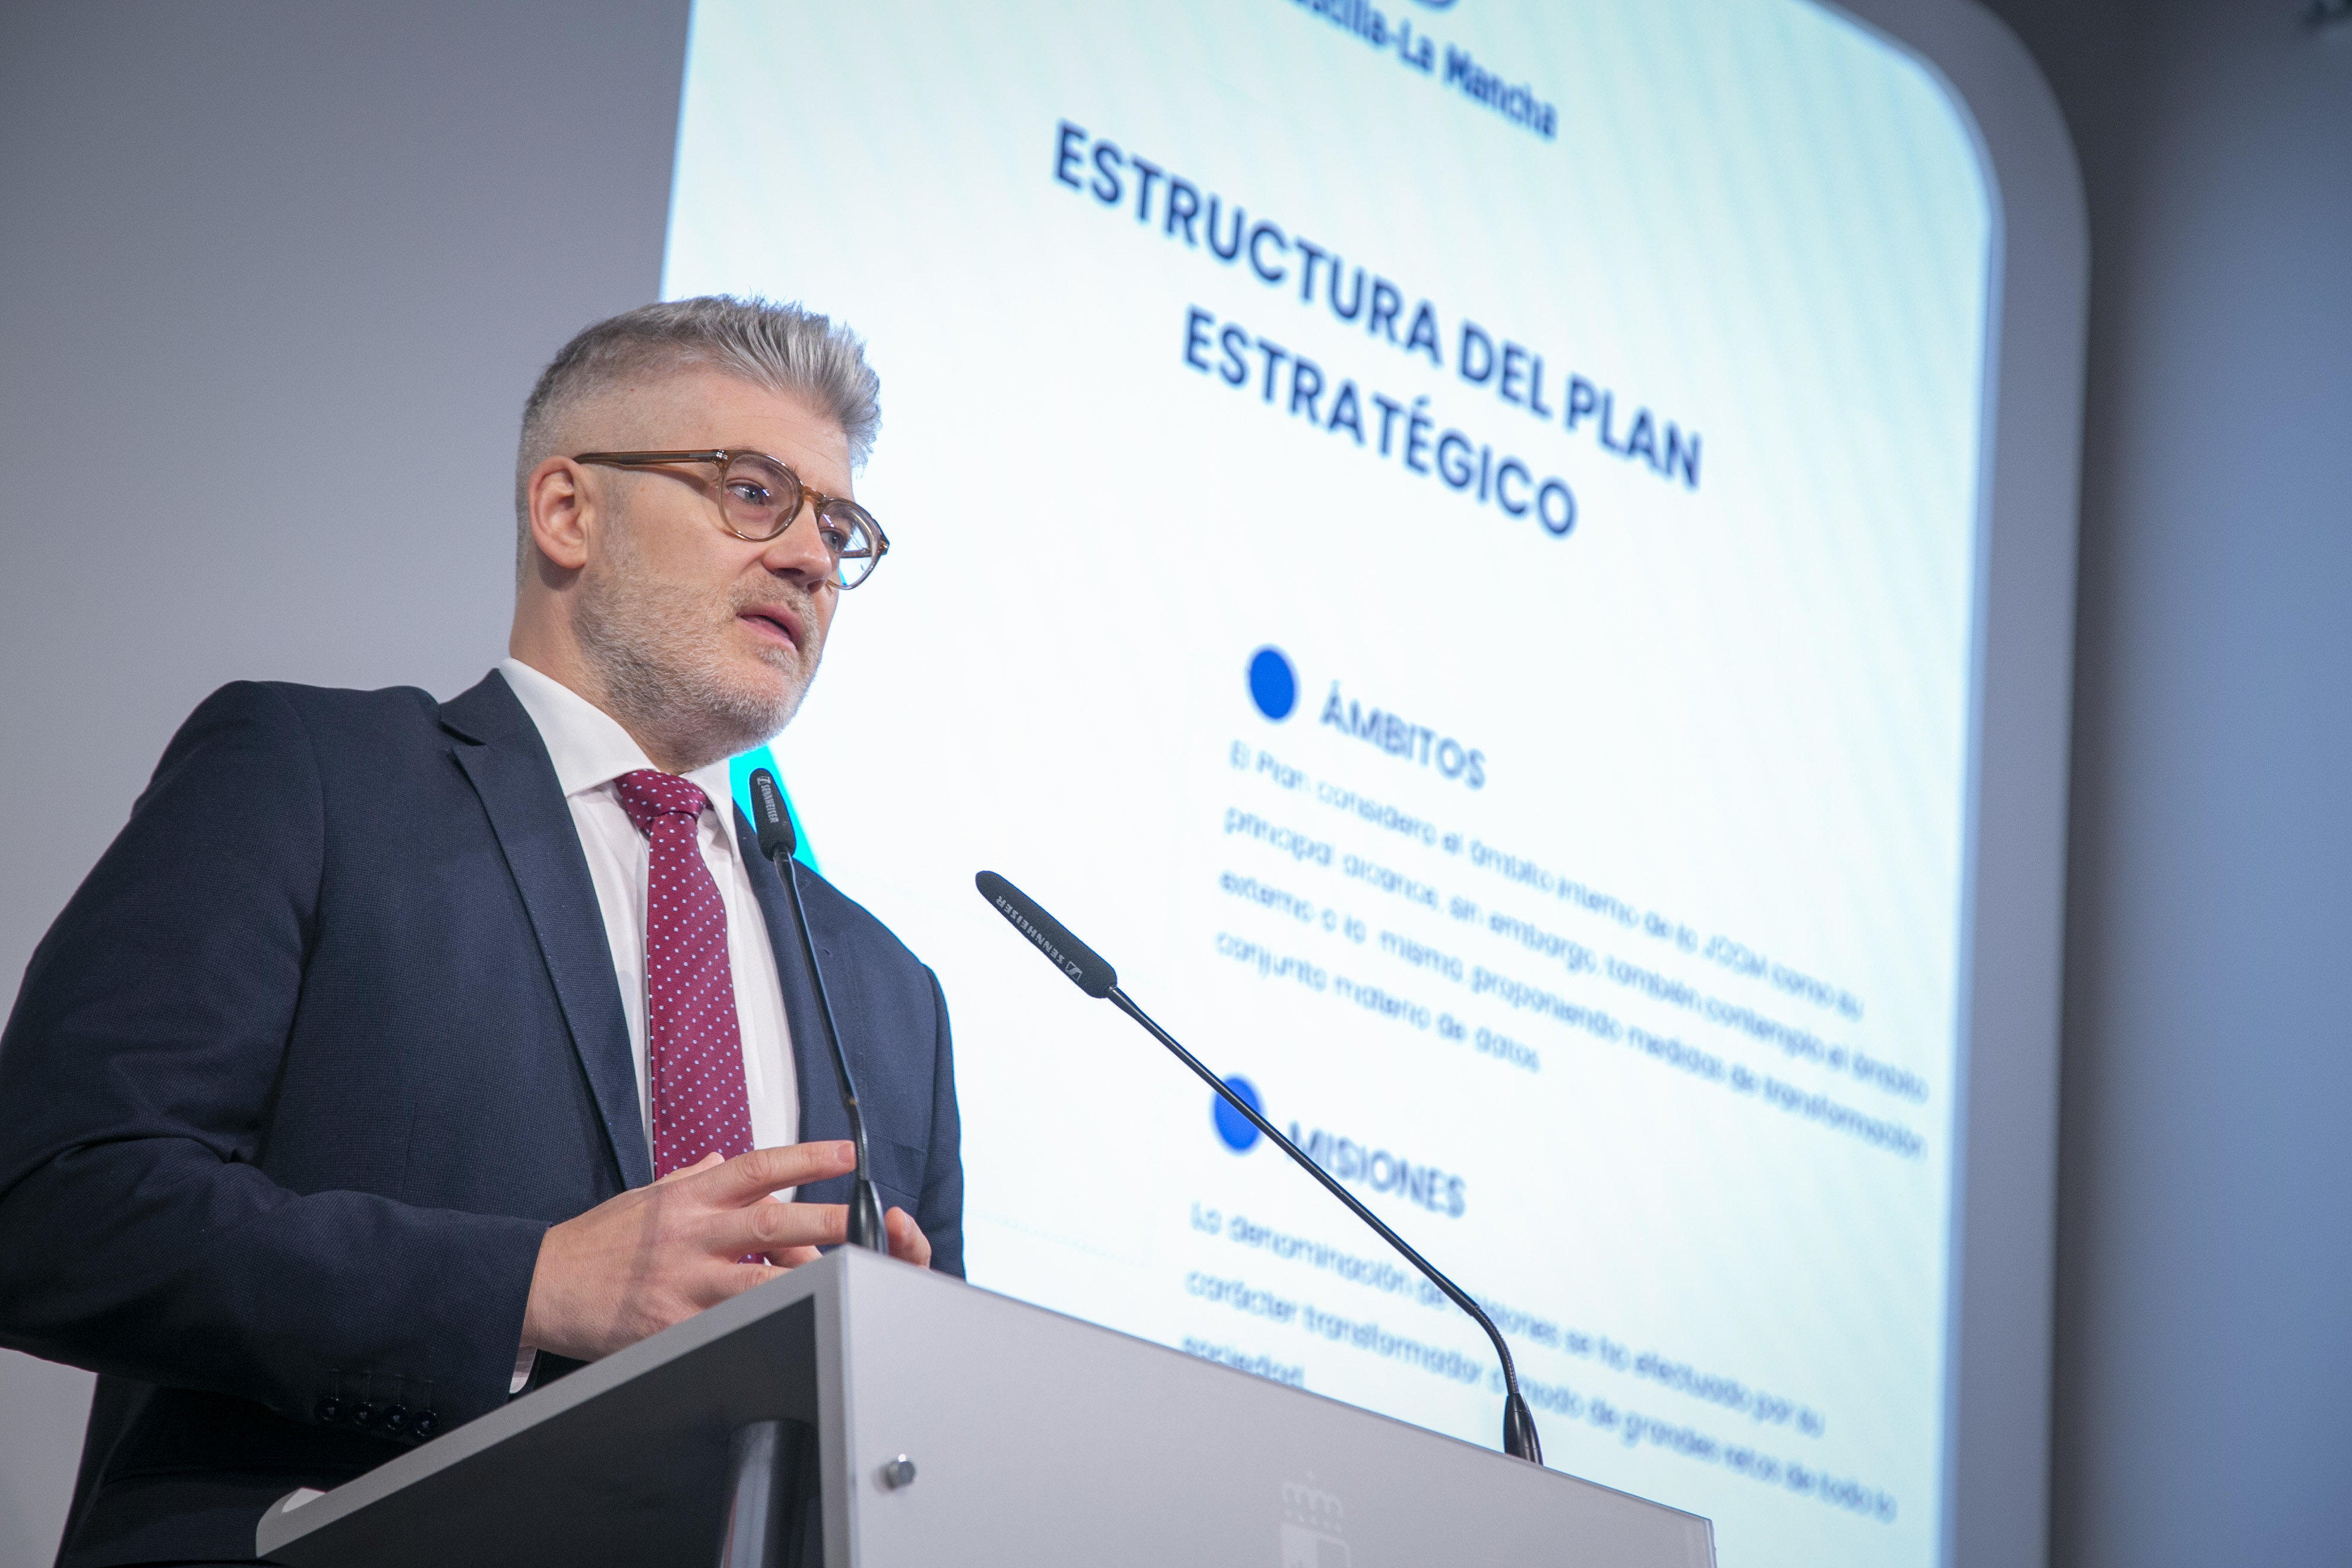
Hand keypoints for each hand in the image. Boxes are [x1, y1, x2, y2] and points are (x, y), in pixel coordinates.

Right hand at [518, 1141, 928, 1361]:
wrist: (541, 1284)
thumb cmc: (595, 1241)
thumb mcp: (646, 1196)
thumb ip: (693, 1178)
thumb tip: (731, 1159)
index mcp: (686, 1198)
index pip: (756, 1167)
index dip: (805, 1158)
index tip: (845, 1153)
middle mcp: (689, 1235)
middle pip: (769, 1221)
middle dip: (824, 1218)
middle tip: (868, 1216)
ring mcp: (682, 1283)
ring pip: (758, 1279)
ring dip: (807, 1276)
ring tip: (851, 1275)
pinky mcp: (671, 1326)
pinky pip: (726, 1326)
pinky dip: (761, 1324)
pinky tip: (794, 1322)